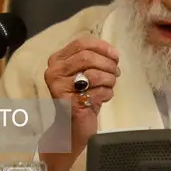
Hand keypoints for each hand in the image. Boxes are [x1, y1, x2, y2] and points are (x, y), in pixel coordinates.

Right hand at [39, 36, 119, 170]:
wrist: (73, 127)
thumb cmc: (82, 96)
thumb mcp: (85, 72)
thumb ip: (94, 59)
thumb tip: (113, 54)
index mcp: (57, 60)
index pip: (81, 43)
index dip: (102, 47)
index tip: (115, 55)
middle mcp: (54, 72)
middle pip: (87, 58)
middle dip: (108, 64)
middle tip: (116, 73)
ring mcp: (59, 88)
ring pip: (94, 74)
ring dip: (109, 80)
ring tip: (110, 85)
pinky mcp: (69, 103)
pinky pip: (97, 92)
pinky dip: (106, 93)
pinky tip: (103, 97)